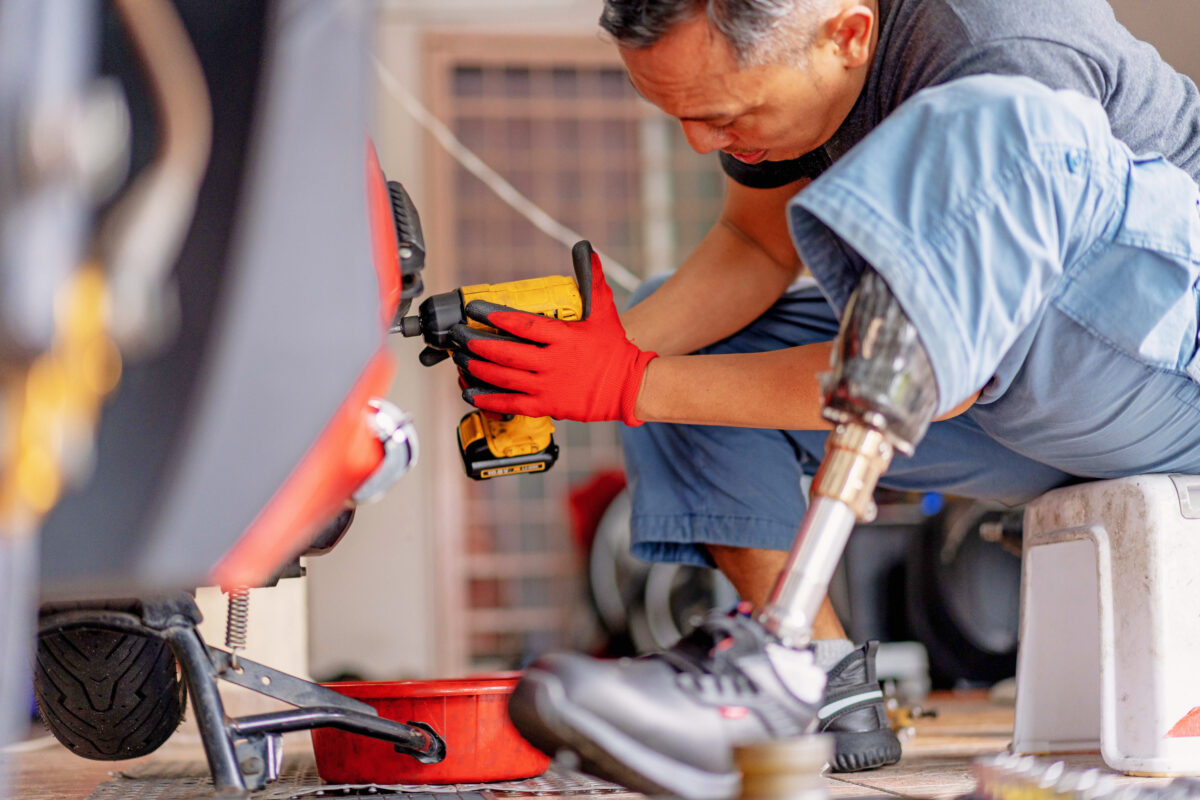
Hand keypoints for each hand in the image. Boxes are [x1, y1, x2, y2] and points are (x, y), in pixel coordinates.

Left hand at [450, 243, 656, 424]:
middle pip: (506, 352)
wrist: (629, 386)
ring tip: (460, 359)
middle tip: (458, 335)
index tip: (476, 309)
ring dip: (478, 368)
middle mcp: (553, 362)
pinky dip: (488, 398)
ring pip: (504, 377)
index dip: (497, 317)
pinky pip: (511, 403)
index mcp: (564, 337)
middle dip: (477, 343)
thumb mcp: (604, 310)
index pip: (524, 325)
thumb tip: (585, 249)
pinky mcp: (546, 406)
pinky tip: (470, 392)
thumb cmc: (614, 347)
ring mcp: (548, 386)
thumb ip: (591, 279)